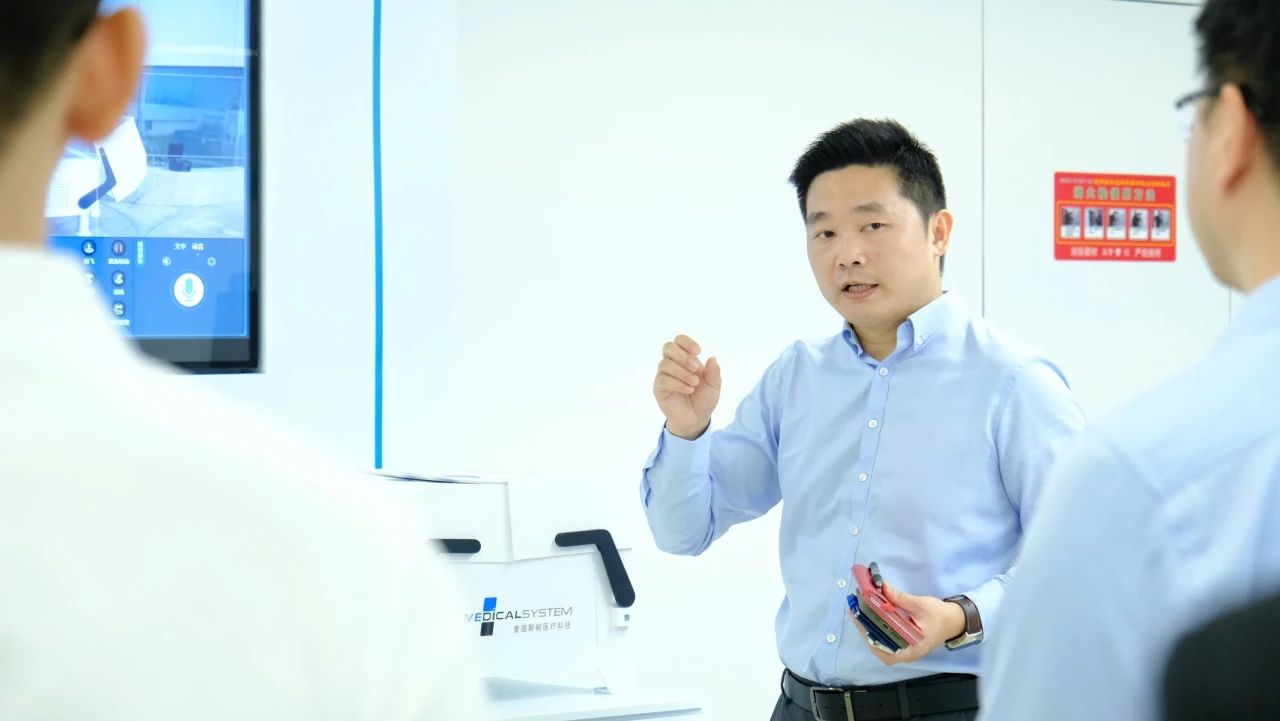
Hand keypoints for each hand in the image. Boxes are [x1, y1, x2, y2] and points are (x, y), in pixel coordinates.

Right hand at [652, 335, 720, 439]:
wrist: (696, 419)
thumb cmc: (704, 399)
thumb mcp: (714, 386)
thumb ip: (714, 372)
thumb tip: (712, 358)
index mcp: (686, 359)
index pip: (679, 340)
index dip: (687, 342)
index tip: (698, 351)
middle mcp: (672, 364)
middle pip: (668, 347)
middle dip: (683, 356)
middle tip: (696, 368)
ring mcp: (664, 376)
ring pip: (665, 364)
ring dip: (682, 372)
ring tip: (694, 384)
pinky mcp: (659, 388)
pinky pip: (663, 380)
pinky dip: (677, 383)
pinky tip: (688, 390)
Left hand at [850, 582, 966, 665]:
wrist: (954, 620)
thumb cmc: (940, 616)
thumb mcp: (921, 605)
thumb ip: (900, 598)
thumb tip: (882, 586)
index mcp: (912, 650)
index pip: (886, 654)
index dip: (871, 639)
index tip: (861, 622)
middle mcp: (906, 653)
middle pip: (880, 647)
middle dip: (865, 629)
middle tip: (855, 611)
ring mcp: (904, 648)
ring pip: (881, 642)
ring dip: (869, 627)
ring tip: (858, 610)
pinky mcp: (904, 641)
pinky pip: (886, 637)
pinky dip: (877, 626)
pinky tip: (870, 613)